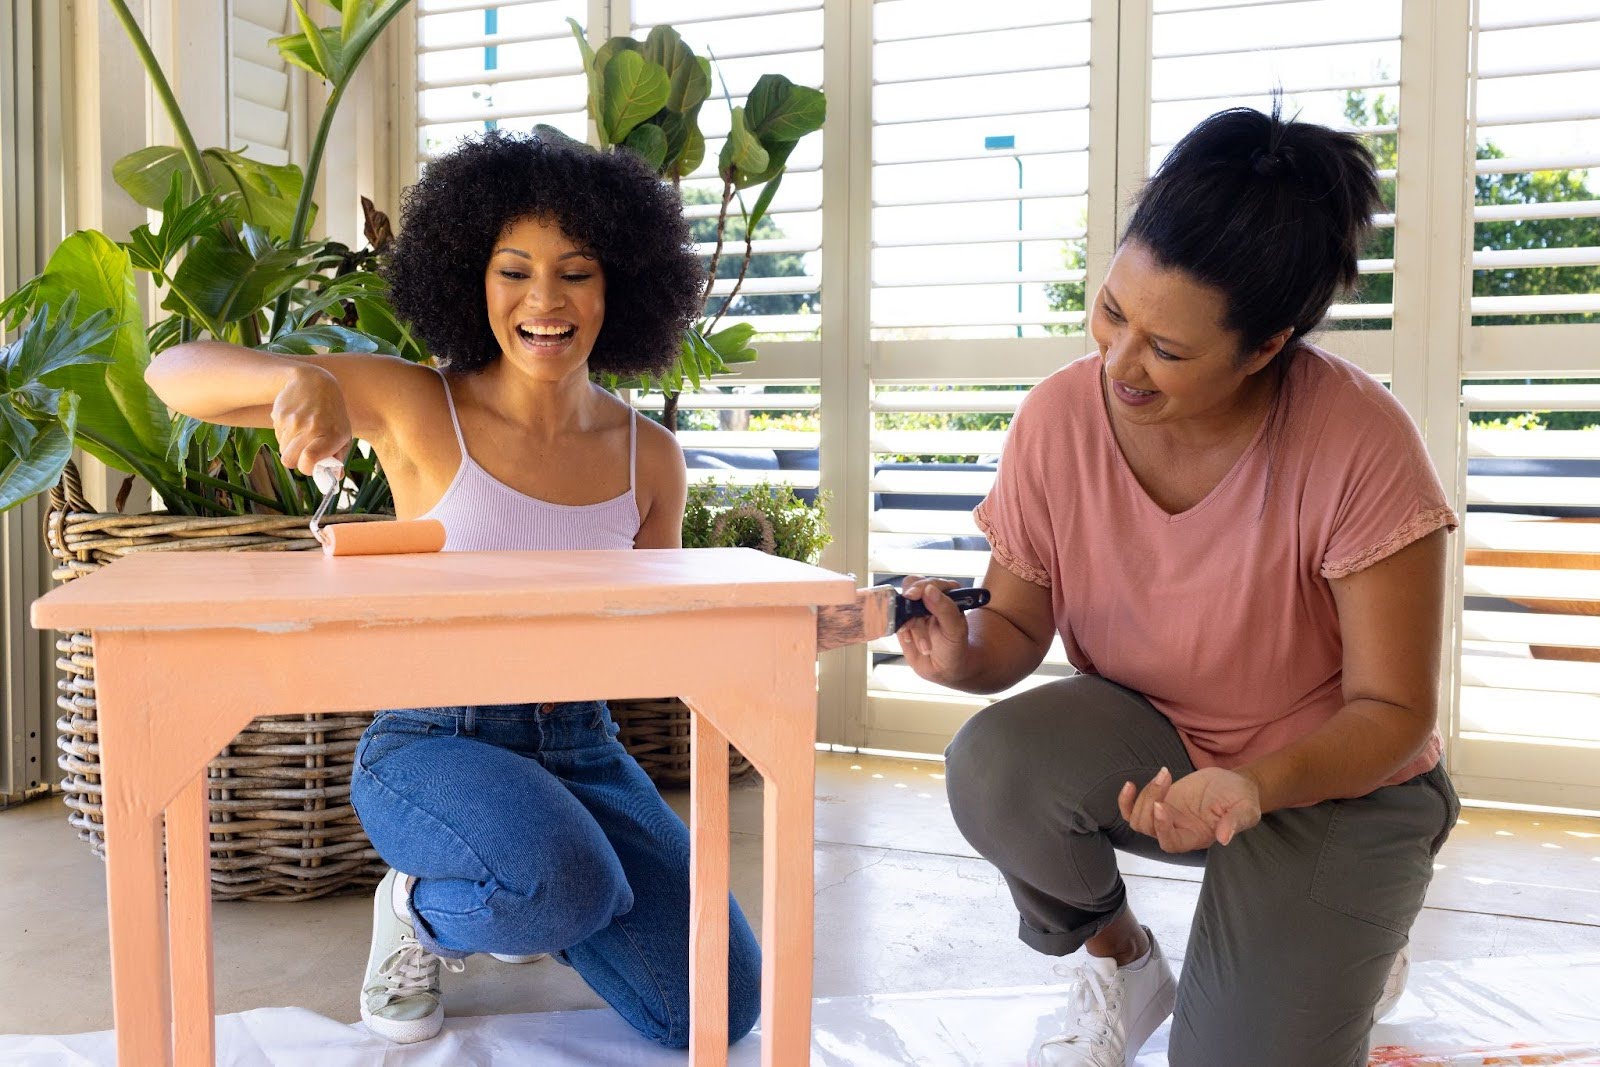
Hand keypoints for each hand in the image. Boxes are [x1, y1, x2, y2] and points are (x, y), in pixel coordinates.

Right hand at [272, 365, 351, 476]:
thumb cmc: (331, 412)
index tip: (311, 464)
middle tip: (305, 452)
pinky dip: (285, 435)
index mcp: (331, 434)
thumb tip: (335, 478)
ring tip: (302, 433)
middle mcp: (311, 427)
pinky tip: (295, 423)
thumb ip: (338, 457)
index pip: (308, 461)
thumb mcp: (342, 433)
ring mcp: (293, 421)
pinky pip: (277, 437)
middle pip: (289, 460)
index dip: (307, 468)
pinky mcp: (279, 415)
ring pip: (283, 450)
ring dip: (291, 447)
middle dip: (296, 461)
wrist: (312, 381)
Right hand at [896, 576, 971, 684]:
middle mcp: (929, 598)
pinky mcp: (903, 620)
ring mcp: (914, 609)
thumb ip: (945, 609)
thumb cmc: (955, 648)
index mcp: (947, 595)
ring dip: (910, 625)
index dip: (921, 587)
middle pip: (911, 587)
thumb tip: (929, 590)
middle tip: (911, 623)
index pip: (931, 582)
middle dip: (911, 606)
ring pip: (902, 604)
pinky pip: (894, 618)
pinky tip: (911, 640)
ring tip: (924, 646)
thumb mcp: (955, 630)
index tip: (912, 596)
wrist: (944, 669)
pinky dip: (901, 630)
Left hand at [1118, 766, 1261, 852]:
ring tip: (1165, 774)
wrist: (1232, 785)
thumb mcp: (1246, 809)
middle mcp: (1177, 831)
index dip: (1162, 828)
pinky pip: (1132, 809)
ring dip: (1144, 795)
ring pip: (1137, 818)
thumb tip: (1224, 838)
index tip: (1162, 805)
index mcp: (1195, 838)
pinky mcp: (1158, 803)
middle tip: (1165, 778)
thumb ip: (1236, 822)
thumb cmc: (1242, 799)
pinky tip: (1129, 785)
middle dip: (1149, 803)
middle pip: (1148, 829)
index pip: (1170, 843)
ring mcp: (1165, 818)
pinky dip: (1126, 800)